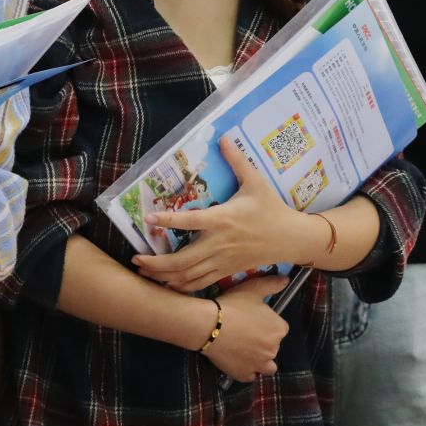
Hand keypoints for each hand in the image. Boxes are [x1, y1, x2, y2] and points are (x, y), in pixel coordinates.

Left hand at [133, 136, 324, 292]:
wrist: (290, 238)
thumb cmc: (271, 208)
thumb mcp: (256, 181)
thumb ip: (237, 161)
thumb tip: (223, 138)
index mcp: (222, 219)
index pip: (189, 221)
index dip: (167, 220)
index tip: (147, 219)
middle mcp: (219, 243)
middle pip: (181, 260)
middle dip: (155, 263)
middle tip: (135, 259)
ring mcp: (222, 260)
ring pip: (188, 276)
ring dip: (164, 277)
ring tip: (144, 273)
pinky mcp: (226, 271)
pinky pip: (200, 284)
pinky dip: (182, 287)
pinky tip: (168, 285)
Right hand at [200, 275, 289, 382]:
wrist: (208, 325)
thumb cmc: (233, 305)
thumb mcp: (253, 289)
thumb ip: (272, 284)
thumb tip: (286, 280)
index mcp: (279, 329)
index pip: (279, 329)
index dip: (267, 325)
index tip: (254, 321)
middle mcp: (273, 349)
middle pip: (272, 347)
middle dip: (263, 342)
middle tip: (245, 334)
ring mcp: (259, 365)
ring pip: (267, 366)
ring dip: (260, 361)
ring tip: (246, 352)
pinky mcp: (244, 375)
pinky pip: (250, 375)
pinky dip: (246, 370)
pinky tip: (237, 360)